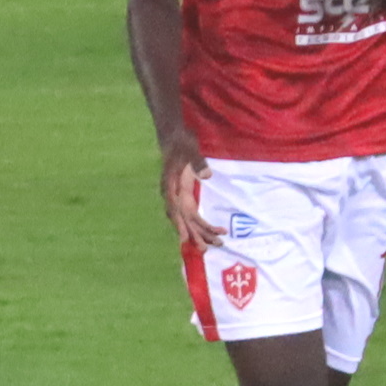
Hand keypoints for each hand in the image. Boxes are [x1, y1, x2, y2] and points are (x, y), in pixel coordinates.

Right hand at [160, 134, 217, 248]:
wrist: (174, 137)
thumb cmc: (180, 142)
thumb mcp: (189, 148)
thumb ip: (197, 162)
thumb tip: (207, 176)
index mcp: (170, 186)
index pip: (173, 208)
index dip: (179, 223)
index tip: (185, 238)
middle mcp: (173, 195)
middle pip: (182, 218)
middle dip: (193, 234)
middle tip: (205, 249)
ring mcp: (179, 196)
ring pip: (188, 219)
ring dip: (200, 233)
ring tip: (214, 245)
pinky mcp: (185, 195)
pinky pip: (193, 213)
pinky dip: (203, 224)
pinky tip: (216, 231)